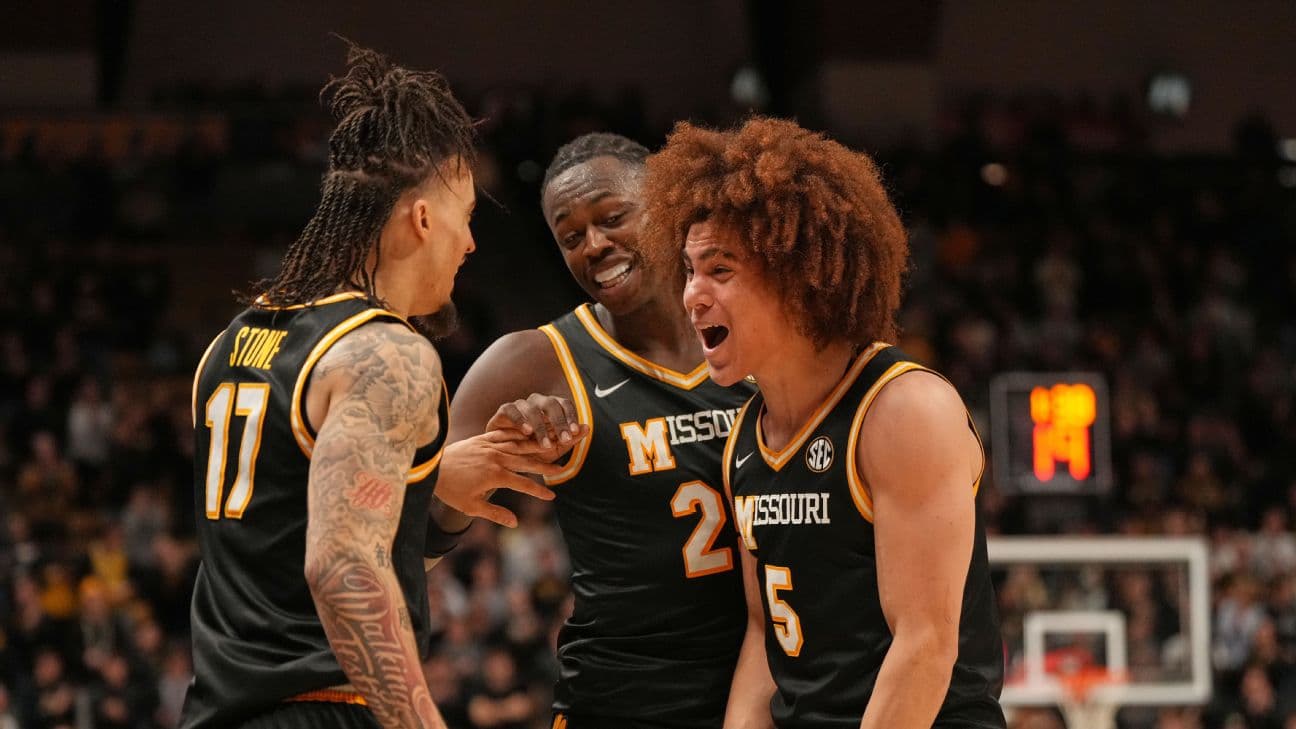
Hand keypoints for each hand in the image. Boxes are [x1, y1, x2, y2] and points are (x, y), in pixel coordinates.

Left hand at [436, 429, 584, 526]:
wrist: (431, 466)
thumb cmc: (450, 489)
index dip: (539, 491)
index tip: (552, 497)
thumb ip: (495, 513)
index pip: (523, 483)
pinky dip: (520, 433)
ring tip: (553, 445)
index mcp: (495, 475)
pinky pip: (506, 433)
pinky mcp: (484, 437)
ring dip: (538, 445)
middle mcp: (496, 458)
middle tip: (562, 468)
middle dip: (546, 465)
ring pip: (520, 444)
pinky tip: (530, 432)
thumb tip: (515, 523)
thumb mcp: (471, 506)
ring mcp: (491, 445)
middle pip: (527, 461)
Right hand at [486, 393, 588, 455]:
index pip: (565, 404)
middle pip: (550, 403)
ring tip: (546, 443)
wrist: (506, 457)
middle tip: (564, 439)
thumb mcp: (554, 449)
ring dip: (540, 426)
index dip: (571, 416)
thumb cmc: (532, 451)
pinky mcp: (504, 410)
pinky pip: (512, 410)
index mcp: (552, 409)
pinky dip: (520, 420)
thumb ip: (569, 439)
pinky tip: (527, 432)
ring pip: (532, 408)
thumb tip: (587, 428)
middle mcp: (537, 403)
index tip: (574, 432)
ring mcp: (521, 405)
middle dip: (559, 421)